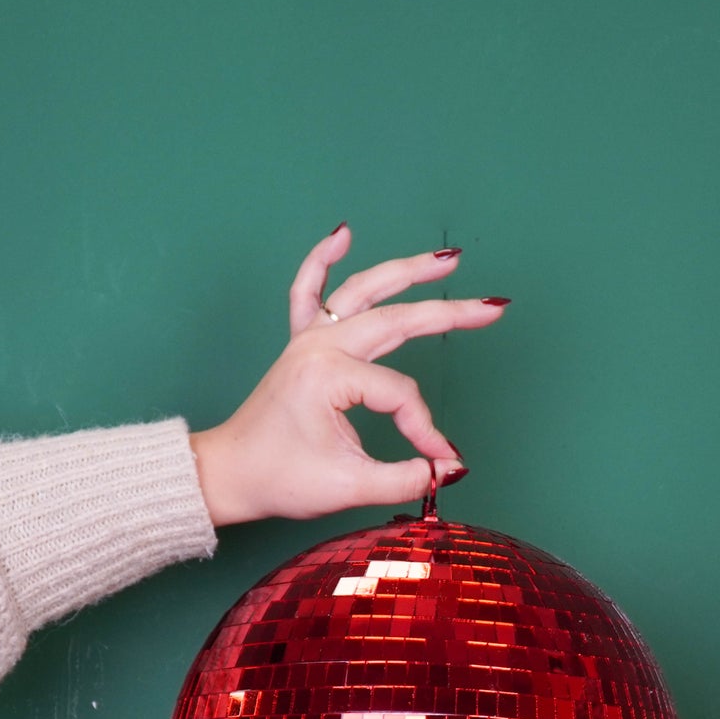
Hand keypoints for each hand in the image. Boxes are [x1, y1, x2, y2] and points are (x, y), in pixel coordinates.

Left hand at [190, 225, 507, 525]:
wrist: (228, 475)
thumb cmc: (278, 479)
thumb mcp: (348, 485)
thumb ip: (405, 477)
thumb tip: (449, 469)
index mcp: (330, 375)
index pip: (400, 392)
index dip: (424, 429)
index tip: (435, 460)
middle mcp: (320, 346)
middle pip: (396, 320)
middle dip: (449, 313)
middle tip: (492, 309)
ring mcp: (308, 339)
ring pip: (363, 292)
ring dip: (406, 271)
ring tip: (447, 258)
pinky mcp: (299, 344)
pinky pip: (309, 292)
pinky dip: (322, 260)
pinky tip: (343, 233)